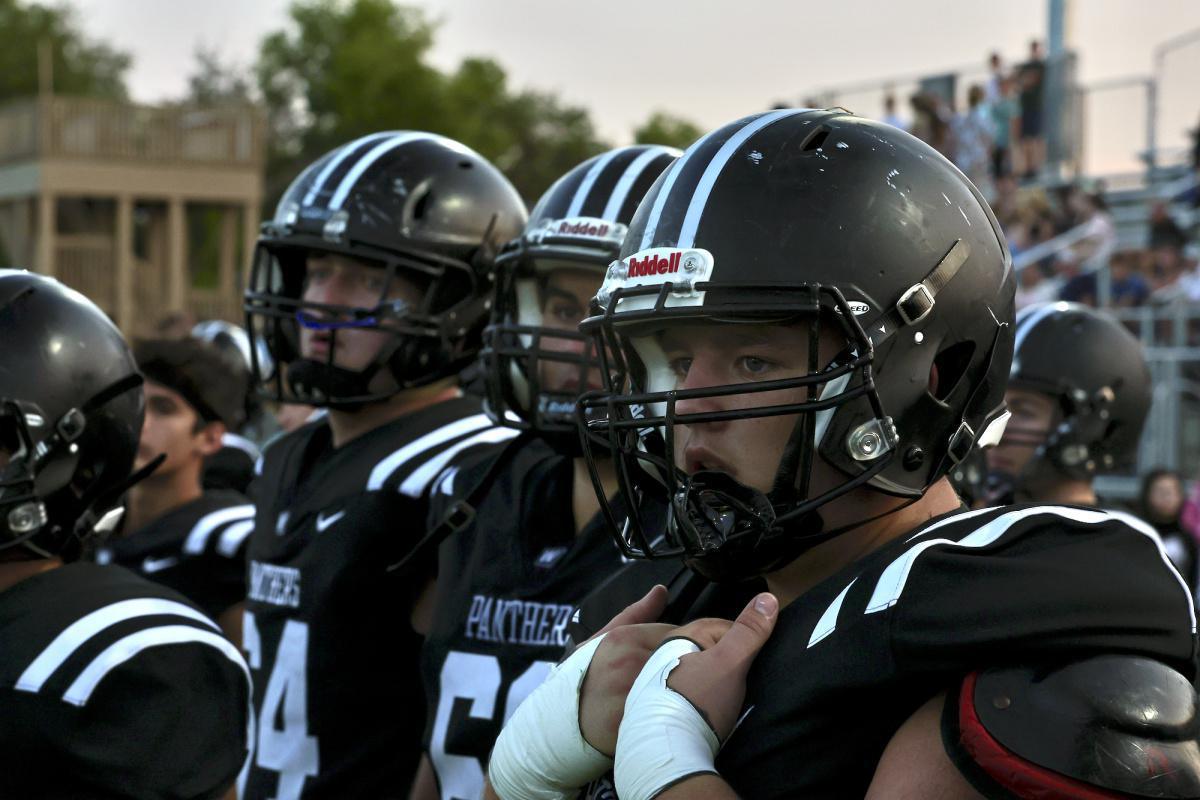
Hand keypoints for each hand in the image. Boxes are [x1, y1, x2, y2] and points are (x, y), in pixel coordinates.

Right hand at [578, 587, 732, 755]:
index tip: (679, 657)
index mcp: (624, 638)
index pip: (677, 633)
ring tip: (676, 696)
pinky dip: (673, 714)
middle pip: (681, 659)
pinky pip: (668, 713)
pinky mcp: (636, 721)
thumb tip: (661, 590)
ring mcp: (632, 693)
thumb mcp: (605, 639)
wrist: (564, 719)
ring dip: (684, 690)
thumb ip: (636, 613)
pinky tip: (668, 715)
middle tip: (681, 678)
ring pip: (679, 686)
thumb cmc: (587, 675)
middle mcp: (629, 662)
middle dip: (686, 667)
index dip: (682, 645)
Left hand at [665, 592, 778, 740]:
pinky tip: (709, 713)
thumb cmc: (698, 701)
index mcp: (680, 637)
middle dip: (729, 661)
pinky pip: (687, 694)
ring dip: (715, 682)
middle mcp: (664, 654)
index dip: (745, 639)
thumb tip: (768, 597)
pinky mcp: (658, 706)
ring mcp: (658, 681)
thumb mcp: (731, 662)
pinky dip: (701, 699)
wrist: (667, 751)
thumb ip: (749, 631)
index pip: (722, 626)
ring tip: (729, 700)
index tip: (758, 657)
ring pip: (698, 672)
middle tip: (746, 681)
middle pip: (709, 650)